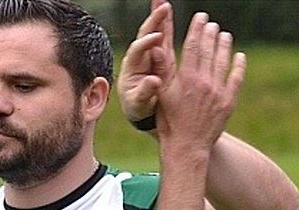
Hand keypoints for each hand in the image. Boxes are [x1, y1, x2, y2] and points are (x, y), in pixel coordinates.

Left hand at [118, 0, 175, 124]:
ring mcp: (149, 54)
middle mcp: (139, 57)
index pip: (138, 51)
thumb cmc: (139, 108)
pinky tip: (166, 7)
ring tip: (162, 0)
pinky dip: (164, 21)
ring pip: (154, 31)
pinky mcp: (158, 54)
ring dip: (158, 16)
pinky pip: (162, 34)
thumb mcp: (140, 105)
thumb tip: (153, 81)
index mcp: (132, 68)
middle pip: (144, 35)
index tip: (158, 37)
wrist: (140, 110)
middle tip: (163, 7)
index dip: (147, 44)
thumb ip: (145, 93)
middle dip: (154, 21)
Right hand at [156, 13, 245, 150]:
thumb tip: (155, 48)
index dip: (196, 30)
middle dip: (210, 34)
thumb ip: (161, 70)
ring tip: (224, 34)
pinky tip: (240, 56)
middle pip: (209, 51)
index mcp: (186, 79)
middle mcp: (204, 82)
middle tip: (211, 23)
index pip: (192, 46)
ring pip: (223, 62)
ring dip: (224, 45)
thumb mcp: (161, 96)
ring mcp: (218, 92)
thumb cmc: (169, 123)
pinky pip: (236, 78)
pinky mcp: (228, 102)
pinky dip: (238, 65)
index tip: (199, 17)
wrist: (187, 147)